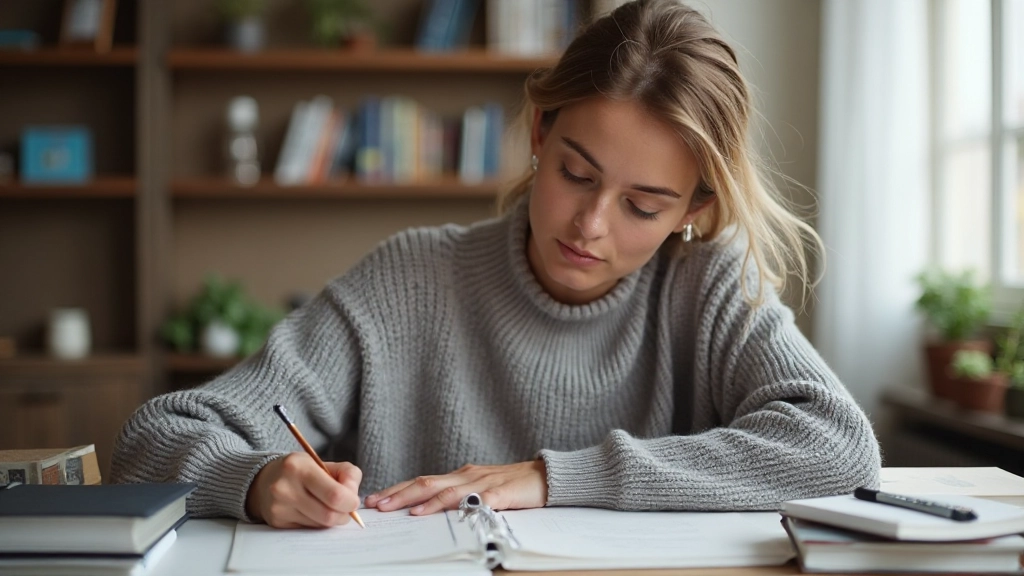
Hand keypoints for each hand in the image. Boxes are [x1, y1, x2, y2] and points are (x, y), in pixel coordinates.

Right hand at [246, 452, 361, 527]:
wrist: (264, 479)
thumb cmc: (301, 470)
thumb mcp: (324, 462)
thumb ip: (348, 474)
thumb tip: (354, 497)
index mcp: (300, 468)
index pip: (335, 495)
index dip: (351, 502)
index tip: (353, 501)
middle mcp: (285, 488)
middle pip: (329, 515)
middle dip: (344, 515)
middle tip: (345, 509)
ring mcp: (279, 507)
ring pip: (320, 525)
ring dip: (331, 520)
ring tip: (327, 507)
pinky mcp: (277, 522)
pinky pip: (308, 529)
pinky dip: (317, 523)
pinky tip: (312, 511)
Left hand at [363, 460, 547, 515]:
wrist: (547, 476)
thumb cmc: (513, 486)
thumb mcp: (480, 490)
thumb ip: (458, 497)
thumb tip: (428, 510)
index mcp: (460, 476)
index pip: (422, 482)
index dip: (397, 490)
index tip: (376, 499)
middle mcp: (467, 476)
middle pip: (427, 483)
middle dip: (399, 494)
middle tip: (377, 504)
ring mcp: (484, 483)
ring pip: (448, 490)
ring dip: (423, 500)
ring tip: (404, 511)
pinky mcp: (502, 493)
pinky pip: (480, 500)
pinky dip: (464, 505)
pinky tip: (453, 511)